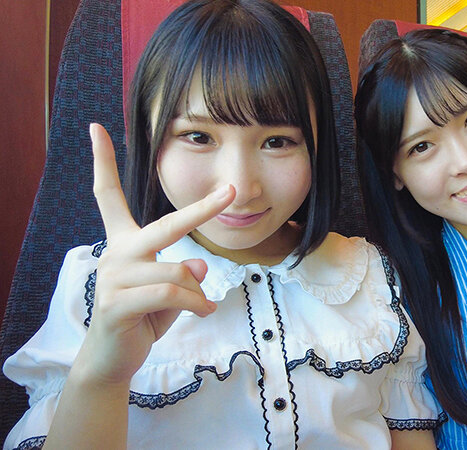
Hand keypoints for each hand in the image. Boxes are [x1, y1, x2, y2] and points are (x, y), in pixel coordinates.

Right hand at [75, 124, 233, 385]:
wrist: (114, 358)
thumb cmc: (144, 317)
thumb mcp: (171, 293)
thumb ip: (184, 275)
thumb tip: (196, 266)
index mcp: (124, 243)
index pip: (108, 196)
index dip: (103, 162)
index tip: (96, 128)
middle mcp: (115, 253)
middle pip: (165, 225)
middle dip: (202, 208)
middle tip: (231, 191)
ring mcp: (113, 276)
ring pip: (178, 272)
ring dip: (197, 293)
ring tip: (198, 306)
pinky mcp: (116, 303)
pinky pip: (170, 294)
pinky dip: (194, 304)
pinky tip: (202, 313)